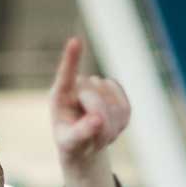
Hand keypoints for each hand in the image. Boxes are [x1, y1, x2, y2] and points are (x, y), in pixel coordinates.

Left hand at [50, 36, 130, 179]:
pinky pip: (125, 107)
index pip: (66, 74)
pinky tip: (110, 126)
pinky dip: (120, 123)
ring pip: (112, 106)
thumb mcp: (70, 143)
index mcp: (60, 95)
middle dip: (96, 123)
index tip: (75, 41)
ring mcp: (98, 86)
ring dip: (109, 128)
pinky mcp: (116, 91)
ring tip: (98, 134)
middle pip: (94, 99)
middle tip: (90, 139)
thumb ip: (81, 133)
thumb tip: (98, 120)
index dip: (72, 58)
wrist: (86, 144)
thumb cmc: (71, 143)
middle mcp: (79, 85)